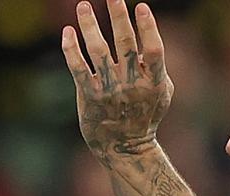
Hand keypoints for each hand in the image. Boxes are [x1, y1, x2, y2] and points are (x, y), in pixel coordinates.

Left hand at [62, 0, 172, 158]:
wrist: (125, 148)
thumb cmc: (145, 114)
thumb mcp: (162, 92)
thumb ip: (157, 66)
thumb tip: (151, 34)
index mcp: (154, 81)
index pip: (153, 49)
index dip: (148, 28)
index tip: (141, 7)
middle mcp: (132, 84)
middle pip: (125, 44)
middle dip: (119, 16)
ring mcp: (109, 91)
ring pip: (98, 52)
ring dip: (90, 26)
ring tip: (83, 5)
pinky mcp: (90, 97)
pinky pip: (78, 69)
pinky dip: (71, 49)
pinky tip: (68, 32)